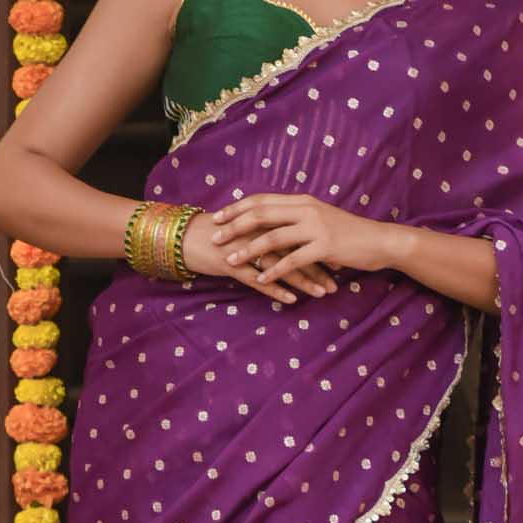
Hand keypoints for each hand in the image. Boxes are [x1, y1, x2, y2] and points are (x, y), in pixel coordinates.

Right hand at [180, 208, 336, 305]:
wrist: (184, 238)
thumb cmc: (217, 235)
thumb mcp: (246, 230)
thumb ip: (268, 233)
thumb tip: (293, 243)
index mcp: (263, 221)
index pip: (298, 234)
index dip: (318, 249)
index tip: (338, 264)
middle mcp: (256, 232)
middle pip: (294, 250)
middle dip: (317, 268)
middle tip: (336, 284)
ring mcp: (243, 247)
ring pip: (280, 265)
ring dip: (302, 281)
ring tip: (321, 294)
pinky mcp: (230, 263)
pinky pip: (256, 279)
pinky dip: (275, 290)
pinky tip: (291, 300)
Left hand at [206, 194, 399, 289]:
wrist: (378, 240)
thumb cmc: (348, 233)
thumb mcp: (319, 218)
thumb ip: (296, 217)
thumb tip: (272, 222)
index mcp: (302, 201)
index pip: (261, 200)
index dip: (237, 208)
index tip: (217, 217)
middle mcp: (305, 209)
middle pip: (261, 214)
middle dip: (234, 227)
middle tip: (214, 238)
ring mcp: (315, 227)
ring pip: (272, 237)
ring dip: (248, 250)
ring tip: (230, 261)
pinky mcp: (325, 246)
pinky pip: (293, 259)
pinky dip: (275, 270)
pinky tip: (262, 279)